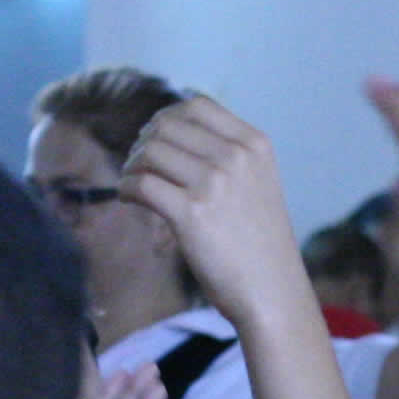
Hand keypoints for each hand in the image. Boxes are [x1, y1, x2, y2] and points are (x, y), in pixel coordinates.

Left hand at [119, 94, 305, 327]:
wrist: (272, 293)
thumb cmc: (261, 246)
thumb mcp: (258, 185)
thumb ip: (229, 157)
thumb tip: (170, 137)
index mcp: (254, 145)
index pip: (197, 106)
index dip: (168, 118)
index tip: (156, 138)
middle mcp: (236, 157)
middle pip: (167, 126)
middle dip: (144, 142)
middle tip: (138, 165)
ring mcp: (214, 183)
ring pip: (150, 152)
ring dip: (132, 165)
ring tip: (133, 184)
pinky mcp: (191, 213)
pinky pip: (142, 184)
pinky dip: (126, 188)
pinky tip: (128, 199)